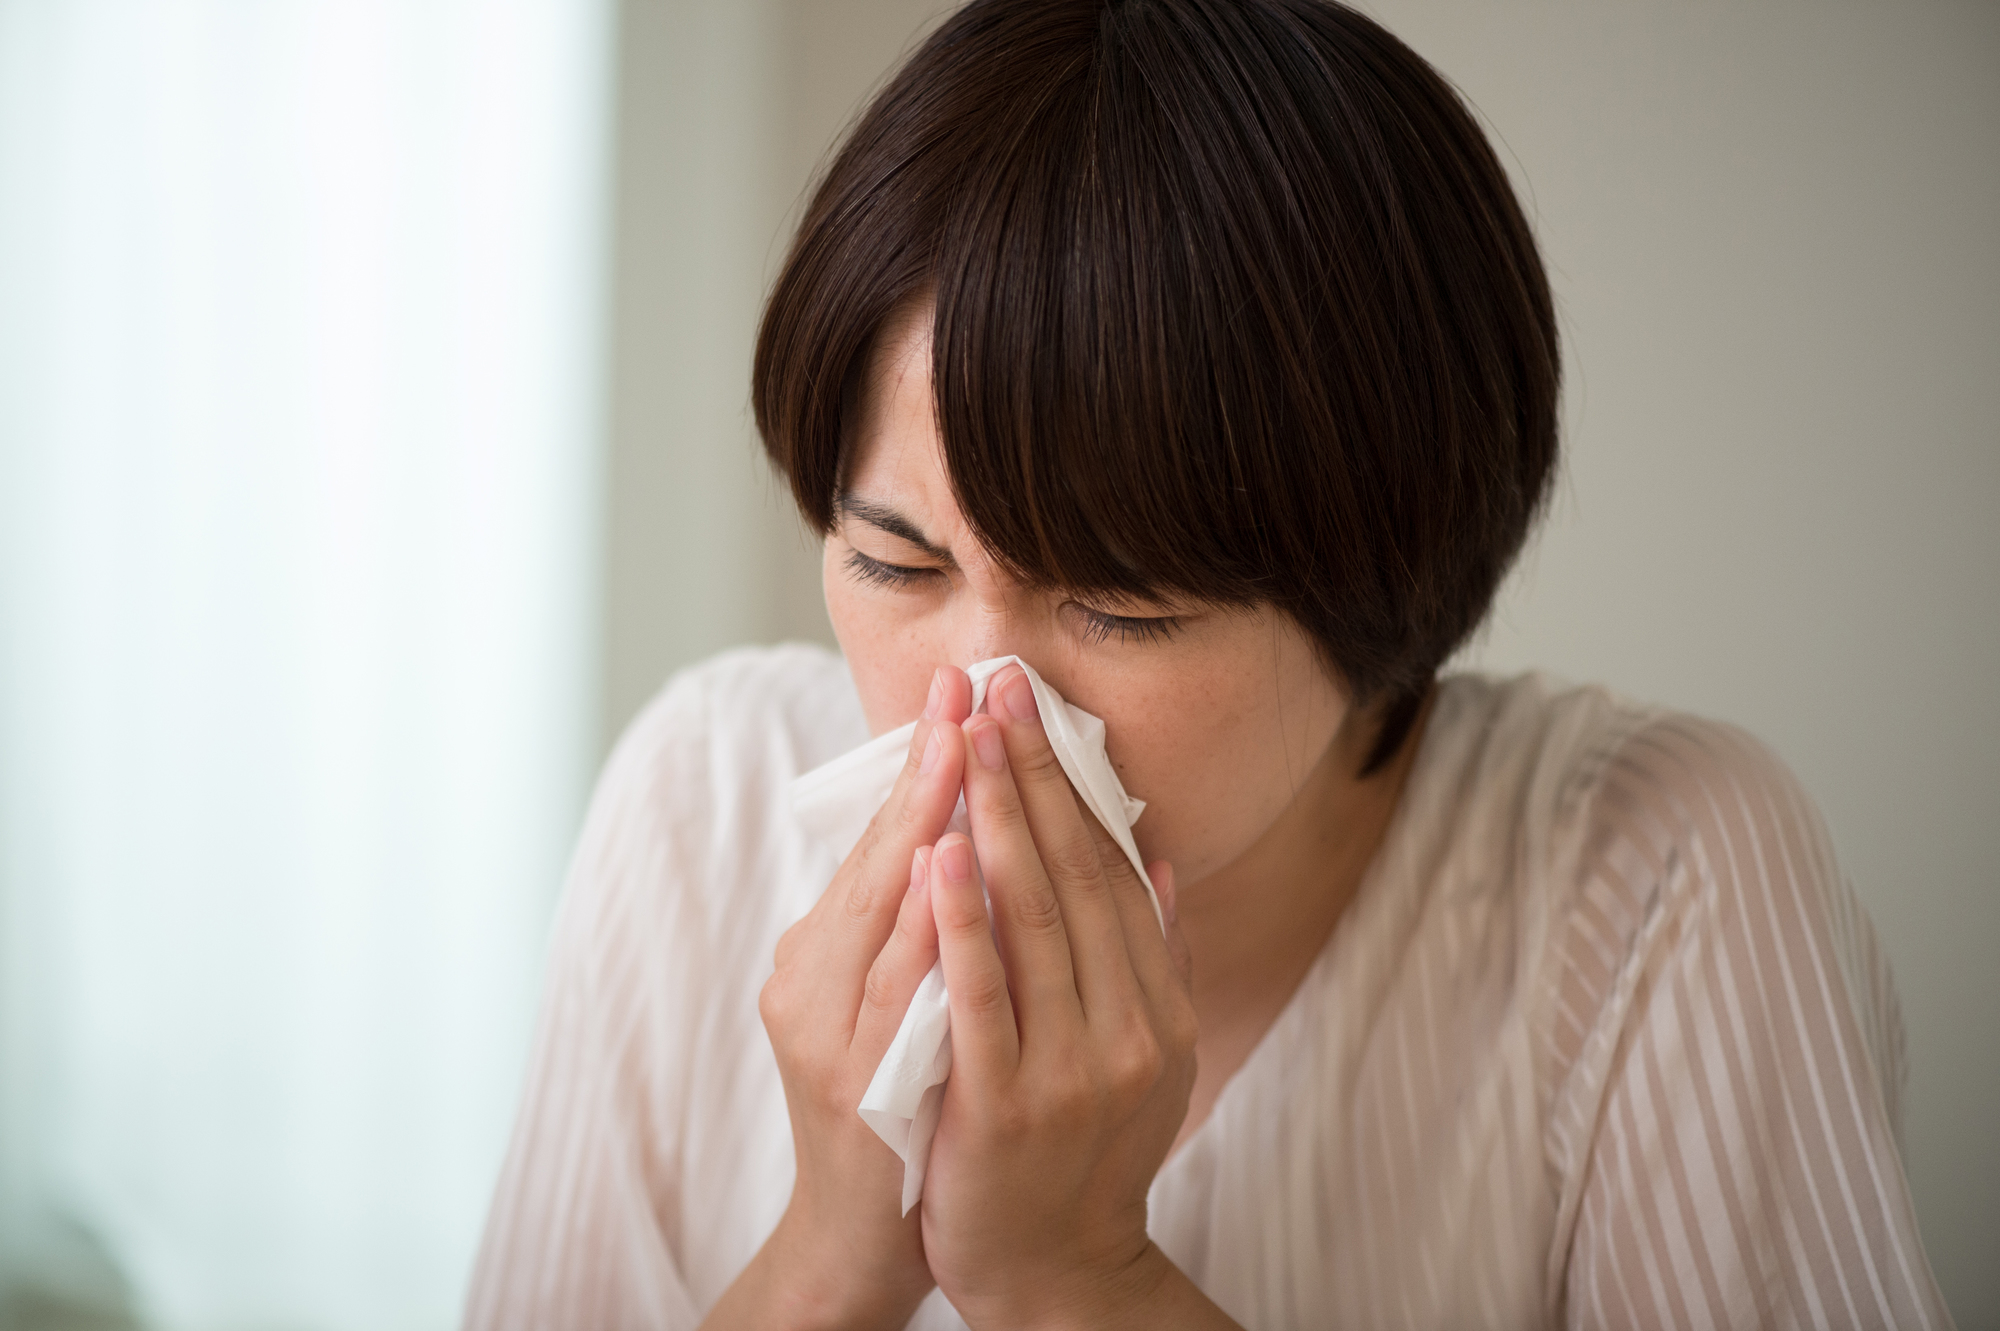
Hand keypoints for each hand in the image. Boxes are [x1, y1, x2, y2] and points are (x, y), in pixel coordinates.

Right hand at [703, 667, 972, 1329]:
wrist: (860, 1236)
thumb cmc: (895, 1105)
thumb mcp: (895, 1001)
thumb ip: (917, 924)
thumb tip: (967, 832)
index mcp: (823, 953)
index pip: (882, 840)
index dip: (924, 761)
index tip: (963, 684)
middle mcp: (807, 980)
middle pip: (874, 856)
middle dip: (925, 767)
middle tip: (964, 685)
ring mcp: (823, 1031)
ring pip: (876, 910)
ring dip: (921, 823)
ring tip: (960, 745)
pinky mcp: (848, 1082)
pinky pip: (891, 991)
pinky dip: (918, 926)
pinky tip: (944, 869)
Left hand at [916, 664, 1214, 1329]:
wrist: (1055, 1273)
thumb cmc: (1085, 1152)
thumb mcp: (1146, 1055)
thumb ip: (1156, 957)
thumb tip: (1162, 858)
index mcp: (1157, 1005)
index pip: (1111, 871)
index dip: (1071, 783)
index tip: (1034, 708)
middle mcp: (1128, 1027)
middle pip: (1073, 875)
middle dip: (1030, 773)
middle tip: (997, 686)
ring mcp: (1071, 1066)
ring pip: (1032, 919)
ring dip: (997, 818)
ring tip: (968, 736)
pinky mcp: (1008, 1104)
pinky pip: (981, 994)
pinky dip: (962, 920)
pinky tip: (941, 851)